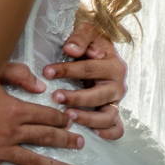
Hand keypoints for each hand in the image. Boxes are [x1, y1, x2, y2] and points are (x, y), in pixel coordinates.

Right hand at [0, 65, 84, 164]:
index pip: (45, 115)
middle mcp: (10, 132)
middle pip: (44, 138)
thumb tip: (40, 86)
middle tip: (79, 145)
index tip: (71, 121)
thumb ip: (17, 75)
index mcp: (13, 109)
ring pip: (33, 162)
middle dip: (65, 141)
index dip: (60, 118)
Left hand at [43, 21, 126, 140]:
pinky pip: (117, 127)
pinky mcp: (114, 110)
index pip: (88, 69)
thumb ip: (79, 38)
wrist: (102, 48)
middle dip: (76, 98)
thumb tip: (70, 49)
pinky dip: (108, 133)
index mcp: (113, 65)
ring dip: (88, 118)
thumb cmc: (92, 41)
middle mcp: (118, 84)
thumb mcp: (87, 30)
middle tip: (55, 97)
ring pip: (108, 116)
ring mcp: (116, 100)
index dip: (67, 71)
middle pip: (98, 95)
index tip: (47, 72)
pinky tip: (92, 132)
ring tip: (68, 115)